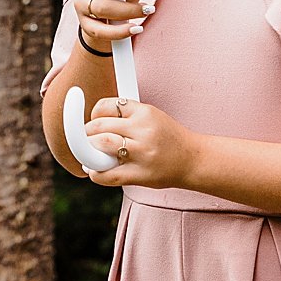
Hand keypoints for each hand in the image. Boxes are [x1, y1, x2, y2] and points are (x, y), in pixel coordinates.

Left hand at [85, 97, 201, 190]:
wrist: (193, 160)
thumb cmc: (168, 138)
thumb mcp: (152, 116)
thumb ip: (126, 116)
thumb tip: (93, 122)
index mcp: (145, 112)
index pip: (106, 106)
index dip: (94, 114)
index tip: (94, 121)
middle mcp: (142, 130)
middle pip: (98, 126)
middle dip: (87, 133)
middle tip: (89, 139)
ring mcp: (141, 152)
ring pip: (101, 145)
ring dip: (90, 150)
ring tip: (94, 153)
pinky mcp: (140, 174)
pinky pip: (107, 174)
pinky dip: (96, 173)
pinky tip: (97, 170)